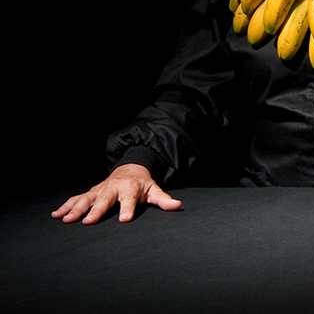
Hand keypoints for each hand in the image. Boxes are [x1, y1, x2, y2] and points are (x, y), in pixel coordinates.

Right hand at [51, 164, 181, 224]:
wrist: (129, 171)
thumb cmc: (142, 185)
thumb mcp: (154, 190)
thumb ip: (164, 200)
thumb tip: (178, 206)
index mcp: (130, 188)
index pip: (130, 200)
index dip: (128, 209)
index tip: (124, 220)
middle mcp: (113, 188)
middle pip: (104, 200)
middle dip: (96, 210)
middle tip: (88, 222)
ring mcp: (100, 190)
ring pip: (86, 199)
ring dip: (76, 209)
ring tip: (66, 220)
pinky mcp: (91, 192)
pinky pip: (76, 198)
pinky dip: (65, 206)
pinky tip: (56, 215)